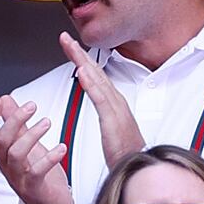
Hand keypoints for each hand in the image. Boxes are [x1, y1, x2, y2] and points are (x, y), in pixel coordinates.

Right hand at [0, 95, 72, 203]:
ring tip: (47, 122)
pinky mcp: (33, 189)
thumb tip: (5, 99)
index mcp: (3, 153)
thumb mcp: (25, 143)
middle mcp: (7, 165)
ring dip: (31, 135)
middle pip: (2, 140)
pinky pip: (36, 173)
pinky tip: (61, 147)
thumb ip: (15, 122)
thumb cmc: (37, 174)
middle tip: (32, 106)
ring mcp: (18, 178)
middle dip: (15, 120)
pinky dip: (49, 158)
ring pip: (16, 154)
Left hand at [59, 31, 144, 168]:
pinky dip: (91, 83)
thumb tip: (99, 97)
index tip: (69, 46)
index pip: (95, 75)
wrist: (138, 166)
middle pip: (95, 71)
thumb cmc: (125, 150)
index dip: (81, 59)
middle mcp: (115, 100)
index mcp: (113, 101)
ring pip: (96, 79)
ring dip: (83, 61)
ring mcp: (115, 108)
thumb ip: (106, 110)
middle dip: (79, 53)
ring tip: (71, 47)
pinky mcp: (113, 120)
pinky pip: (100, 98)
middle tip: (65, 37)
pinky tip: (82, 71)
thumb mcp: (112, 126)